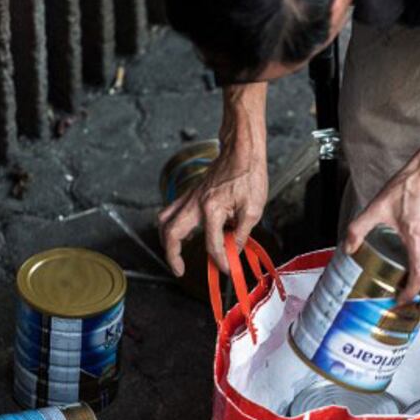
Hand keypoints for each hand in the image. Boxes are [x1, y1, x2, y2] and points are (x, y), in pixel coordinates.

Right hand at [158, 83, 267, 275]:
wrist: (241, 150)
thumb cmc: (248, 175)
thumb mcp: (253, 208)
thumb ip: (242, 233)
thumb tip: (234, 250)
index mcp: (212, 209)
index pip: (212, 244)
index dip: (221, 261)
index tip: (228, 269)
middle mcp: (195, 203)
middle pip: (172, 234)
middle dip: (172, 255)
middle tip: (179, 270)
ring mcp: (189, 197)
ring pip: (165, 221)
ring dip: (166, 240)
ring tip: (175, 254)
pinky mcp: (190, 193)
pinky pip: (172, 211)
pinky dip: (171, 225)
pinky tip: (183, 233)